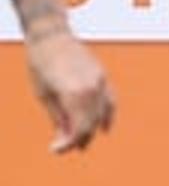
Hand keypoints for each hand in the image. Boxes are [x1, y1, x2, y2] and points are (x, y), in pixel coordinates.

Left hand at [25, 27, 112, 151]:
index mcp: (75, 95)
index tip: (55, 150)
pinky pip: (110, 102)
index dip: (68, 143)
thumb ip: (58, 118)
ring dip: (93, 129)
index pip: (79, 129)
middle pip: (91, 124)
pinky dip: (108, 116)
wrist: (51, 35)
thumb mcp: (44, 95)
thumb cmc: (41, 64)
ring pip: (102, 114)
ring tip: (83, 141)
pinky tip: (105, 128)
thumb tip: (64, 139)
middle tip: (69, 148)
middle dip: (80, 138)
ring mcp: (101, 82)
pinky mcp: (103, 77)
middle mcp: (92, 90)